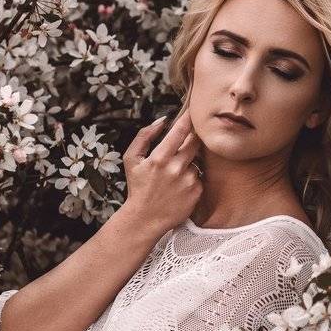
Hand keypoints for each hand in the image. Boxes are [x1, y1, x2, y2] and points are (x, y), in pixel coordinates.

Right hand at [119, 106, 202, 236]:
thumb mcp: (131, 159)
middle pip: (195, 143)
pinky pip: (199, 178)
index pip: (180, 131)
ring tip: (174, 176)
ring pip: (196, 162)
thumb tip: (161, 120)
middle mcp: (176, 169)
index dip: (188, 119)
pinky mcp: (197, 193)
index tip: (194, 112)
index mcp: (159, 158)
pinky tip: (179, 187)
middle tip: (186, 143)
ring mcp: (189, 181)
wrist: (144, 219)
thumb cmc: (138, 187)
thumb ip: (144, 136)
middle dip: (193, 139)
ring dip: (188, 163)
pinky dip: (192, 179)